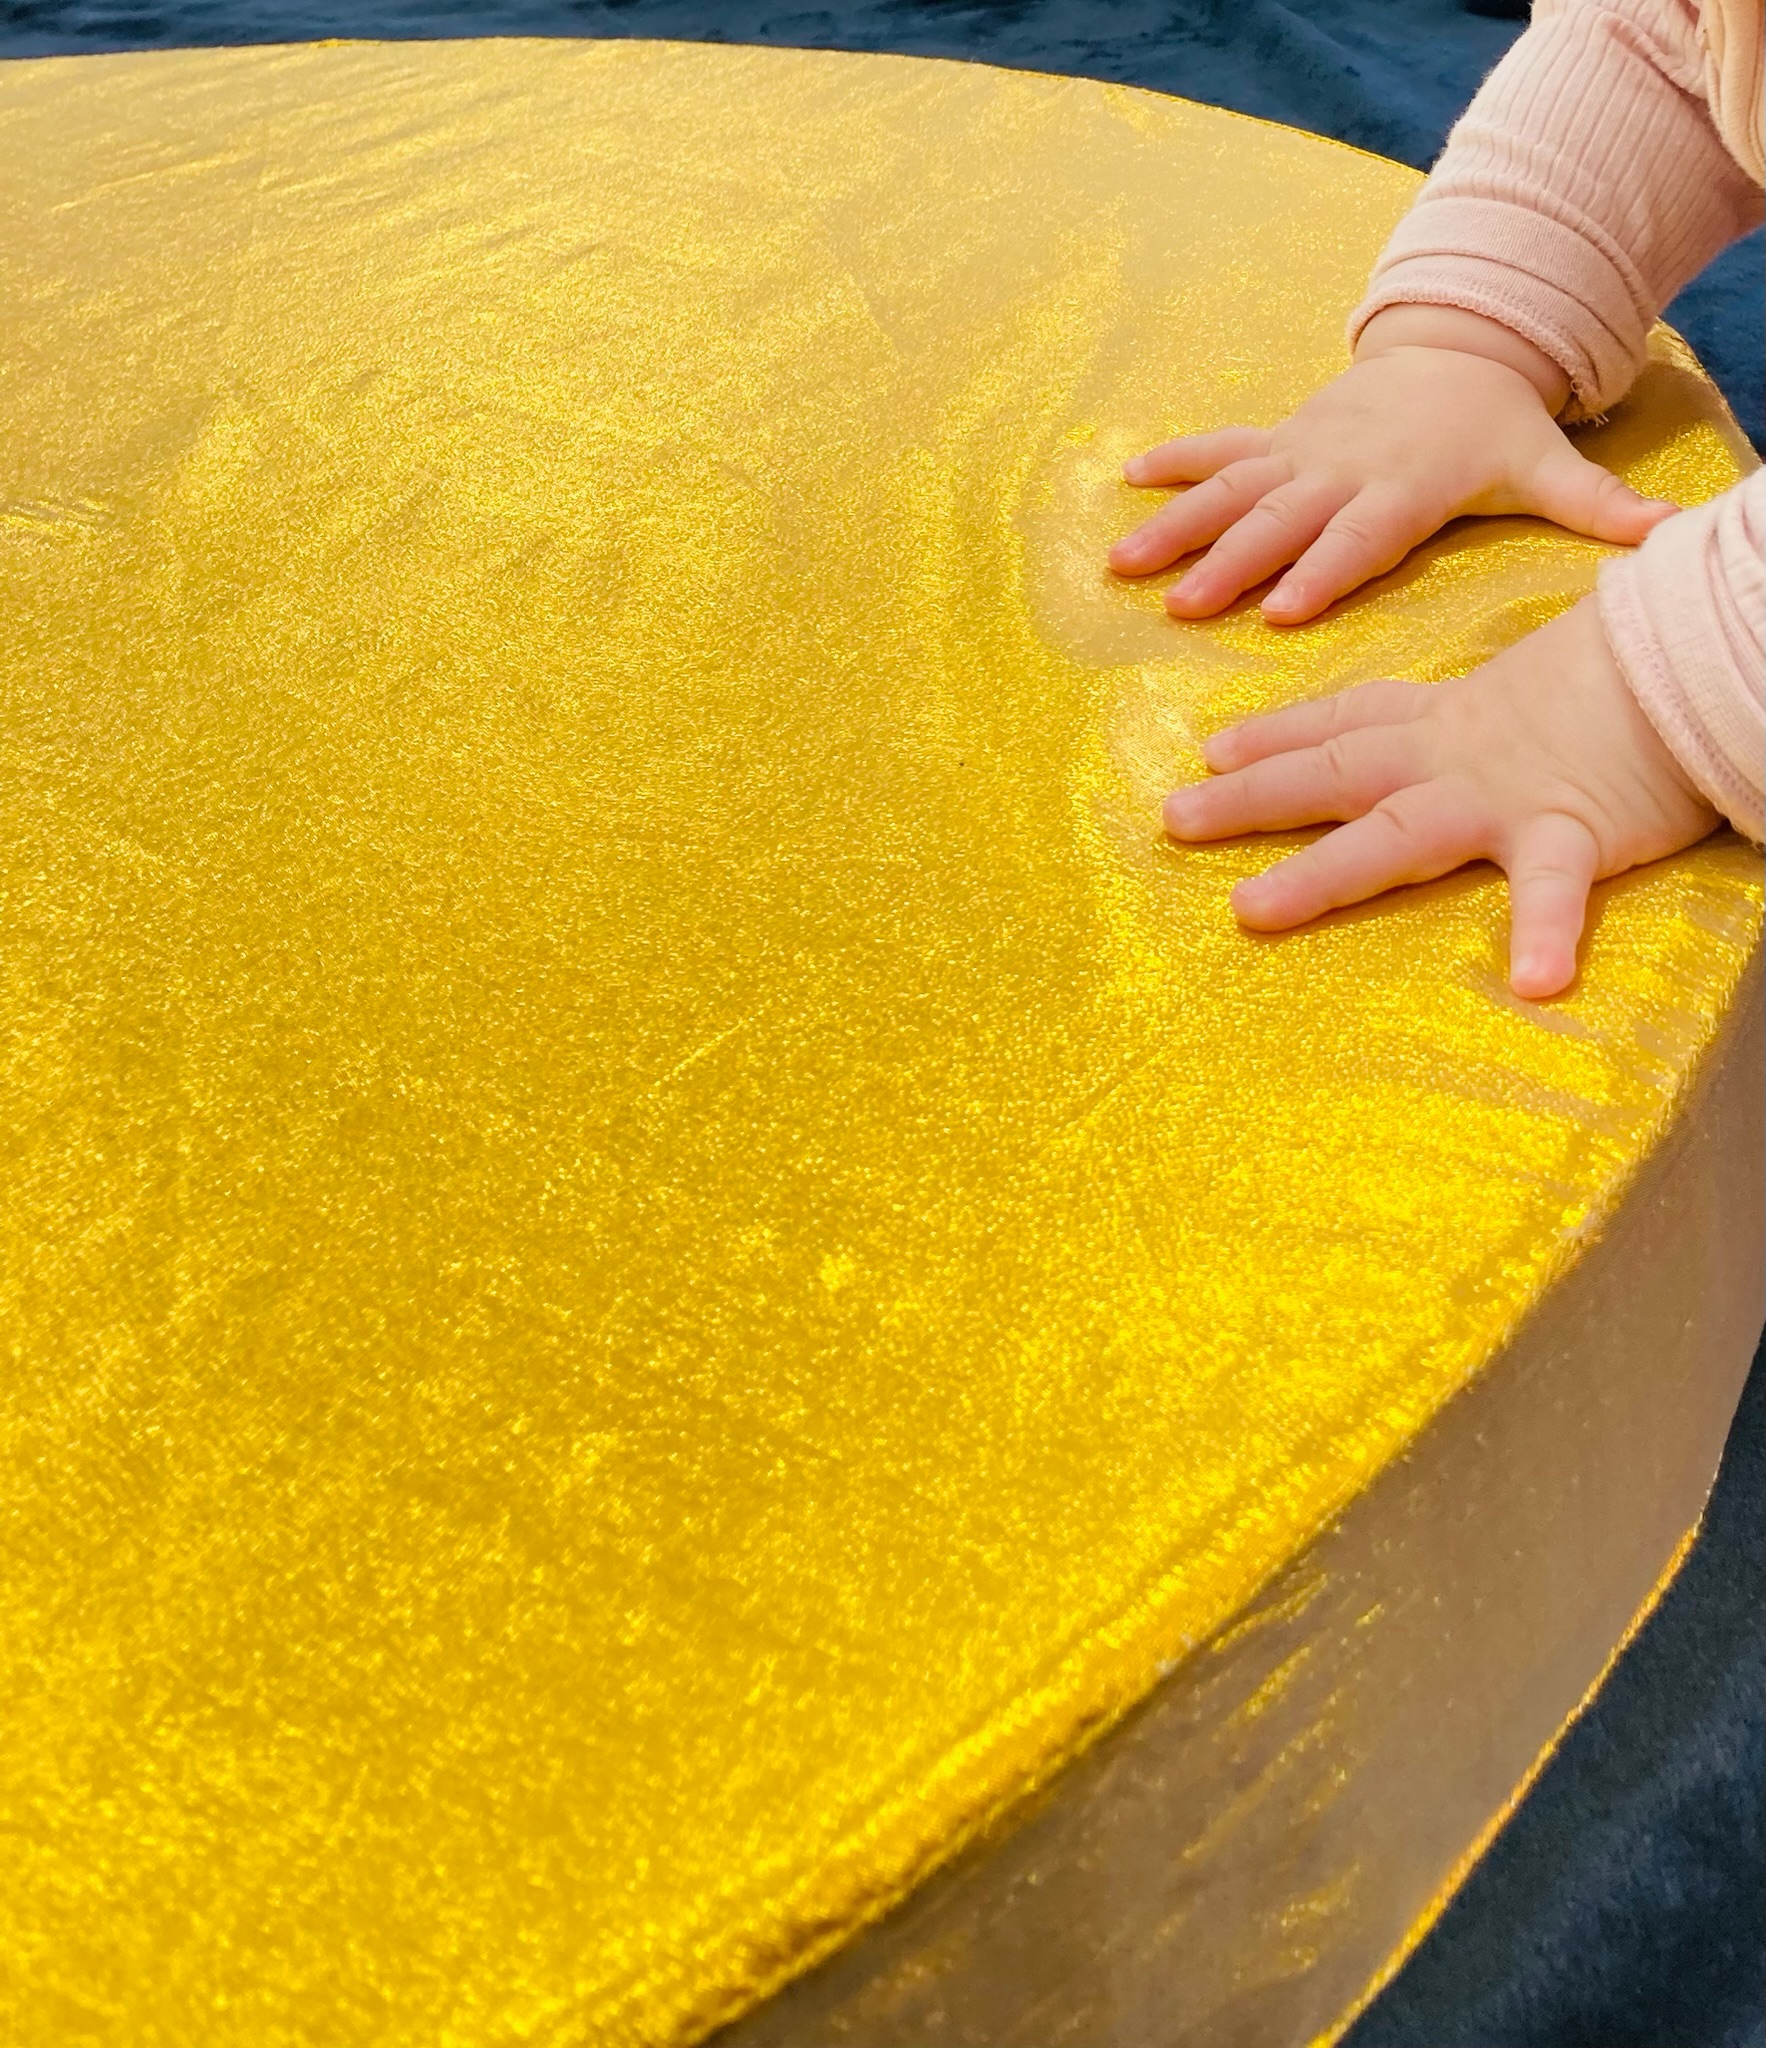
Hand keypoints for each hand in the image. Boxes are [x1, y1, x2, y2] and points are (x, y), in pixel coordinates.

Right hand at [1109, 306, 1677, 623]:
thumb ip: (1597, 507)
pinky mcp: (1279, 438)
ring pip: (1232, 490)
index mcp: (1400, 490)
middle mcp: (1342, 470)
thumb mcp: (1546, 468)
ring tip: (1124, 562)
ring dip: (1179, 525)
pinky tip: (1124, 480)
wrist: (1456, 350)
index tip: (1282, 609)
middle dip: (1232, 563)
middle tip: (1187, 605)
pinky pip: (1218, 447)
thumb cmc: (1495, 431)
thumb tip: (1668, 532)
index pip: (1357, 538)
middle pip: (1281, 522)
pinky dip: (1173, 460)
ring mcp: (1302, 452)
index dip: (1322, 571)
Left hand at [1162, 597, 1718, 997]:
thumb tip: (1447, 734)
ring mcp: (1504, 797)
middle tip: (1173, 818)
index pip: (1348, 719)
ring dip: (1320, 876)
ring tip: (1252, 912)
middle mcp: (1455, 757)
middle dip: (1250, 796)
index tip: (1215, 745)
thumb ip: (1482, 716)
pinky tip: (1533, 982)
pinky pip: (1556, 890)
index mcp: (1449, 718)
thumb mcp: (1531, 688)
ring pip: (1395, 838)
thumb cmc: (1627, 668)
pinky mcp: (1574, 831)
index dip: (1277, 733)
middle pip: (1335, 773)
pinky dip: (1546, 932)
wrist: (1698, 645)